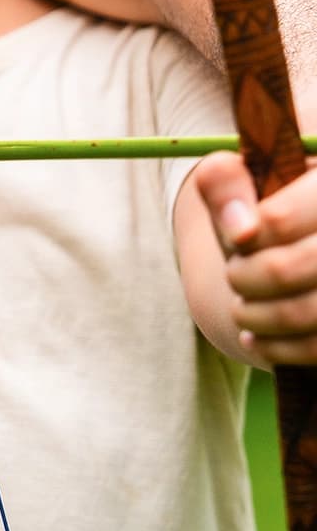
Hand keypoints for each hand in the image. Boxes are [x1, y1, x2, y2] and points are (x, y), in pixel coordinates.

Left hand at [191, 149, 316, 364]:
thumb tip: (242, 231)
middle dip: (245, 278)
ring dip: (257, 317)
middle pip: (287, 269)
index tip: (237, 242)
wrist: (296, 256)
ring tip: (241, 309)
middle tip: (234, 278)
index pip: (276, 220)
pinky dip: (277, 348)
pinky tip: (256, 337)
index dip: (244, 238)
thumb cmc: (267, 214)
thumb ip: (224, 182)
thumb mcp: (242, 184)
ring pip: (307, 312)